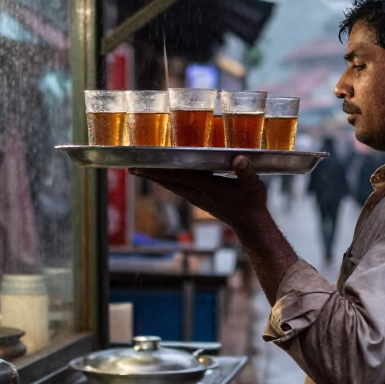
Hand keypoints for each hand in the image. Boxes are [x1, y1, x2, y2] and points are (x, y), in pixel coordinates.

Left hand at [130, 156, 269, 228]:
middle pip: (168, 181)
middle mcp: (197, 193)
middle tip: (130, 166)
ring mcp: (196, 197)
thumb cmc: (252, 204)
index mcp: (208, 187)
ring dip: (154, 177)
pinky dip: (165, 180)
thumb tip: (240, 159)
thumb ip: (247, 173)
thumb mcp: (254, 186)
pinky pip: (177, 187)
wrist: (251, 224)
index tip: (145, 163)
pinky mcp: (198, 198)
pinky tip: (160, 175)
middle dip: (150, 173)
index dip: (161, 168)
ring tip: (138, 169)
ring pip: (170, 185)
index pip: (179, 175)